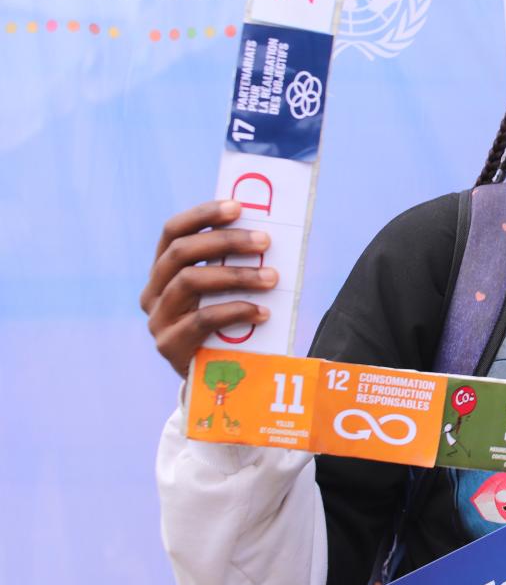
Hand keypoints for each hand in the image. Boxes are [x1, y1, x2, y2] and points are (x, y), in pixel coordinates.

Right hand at [140, 200, 277, 376]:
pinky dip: (236, 311)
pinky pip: (201, 320)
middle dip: (226, 241)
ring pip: (190, 282)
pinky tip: (262, 312)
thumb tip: (268, 237)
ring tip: (272, 278)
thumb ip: (233, 266)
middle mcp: (153, 291)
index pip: (172, 232)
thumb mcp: (224, 291)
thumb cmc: (224, 324)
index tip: (237, 207)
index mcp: (163, 270)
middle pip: (181, 252)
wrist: (210, 377)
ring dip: (236, 275)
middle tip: (265, 241)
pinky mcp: (170, 345)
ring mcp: (158, 318)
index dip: (202, 216)